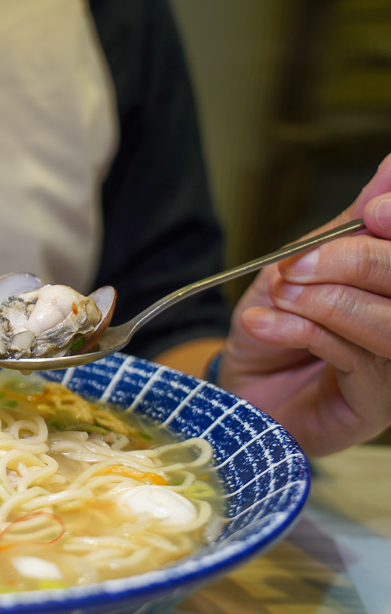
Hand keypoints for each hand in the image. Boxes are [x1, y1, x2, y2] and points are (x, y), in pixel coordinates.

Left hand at [219, 154, 390, 455]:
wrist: (238, 385)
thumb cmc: (274, 324)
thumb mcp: (301, 262)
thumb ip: (349, 223)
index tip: (374, 210)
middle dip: (357, 261)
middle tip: (299, 262)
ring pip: (388, 322)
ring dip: (326, 300)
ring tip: (280, 292)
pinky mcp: (378, 403)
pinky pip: (354, 358)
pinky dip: (302, 331)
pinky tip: (263, 324)